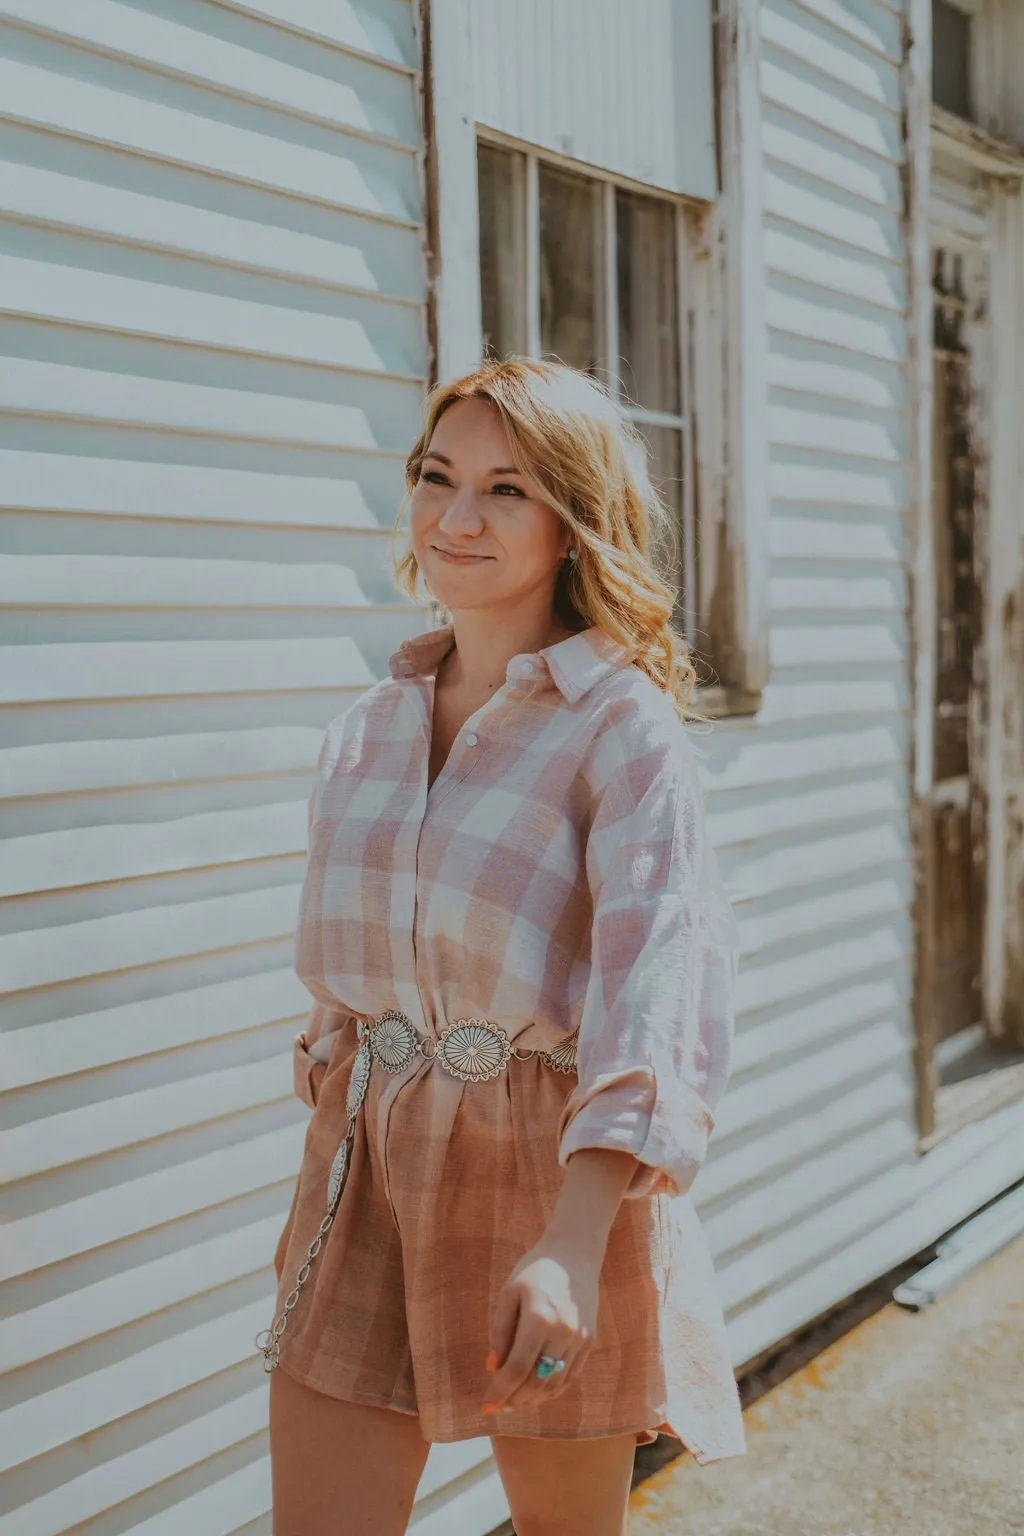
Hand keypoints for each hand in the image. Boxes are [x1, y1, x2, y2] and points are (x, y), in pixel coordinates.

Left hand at [482, 1239, 598, 1416]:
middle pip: (537, 1382)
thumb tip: (492, 1367)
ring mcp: (580, 1339)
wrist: (575, 1254)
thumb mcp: (509, 1293)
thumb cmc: (535, 1271)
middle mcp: (563, 1333)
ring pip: (555, 1384)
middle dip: (514, 1400)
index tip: (485, 1406)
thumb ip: (500, 1331)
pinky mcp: (589, 1341)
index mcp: (539, 1318)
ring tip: (513, 1403)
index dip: (499, 1392)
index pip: (517, 1368)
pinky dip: (552, 1390)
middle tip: (498, 1407)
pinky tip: (536, 1392)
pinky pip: (570, 1376)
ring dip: (532, 1399)